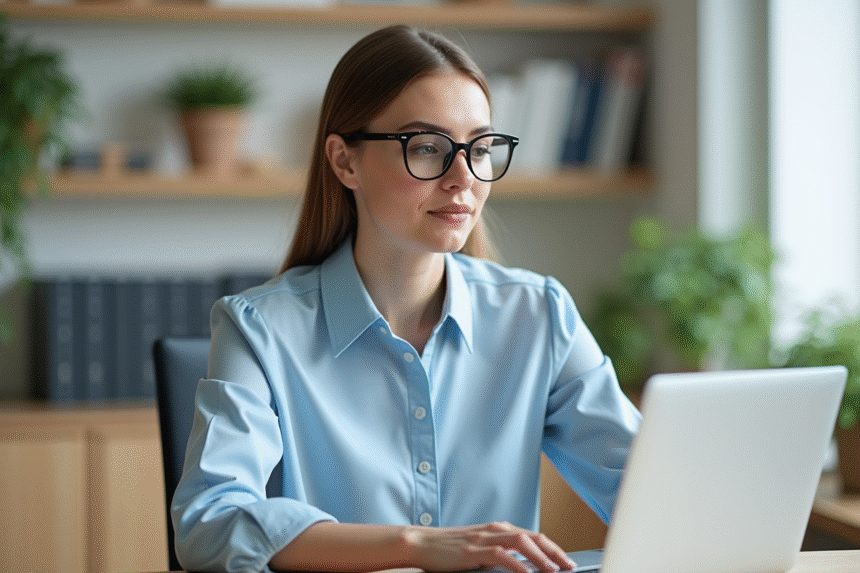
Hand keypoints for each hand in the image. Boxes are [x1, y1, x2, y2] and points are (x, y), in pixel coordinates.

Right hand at [403, 521, 575, 572]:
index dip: (552, 548)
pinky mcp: (473, 550)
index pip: (532, 536)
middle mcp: (494, 530)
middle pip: (532, 537)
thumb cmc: (448, 549)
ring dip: (540, 557)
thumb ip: (499, 554)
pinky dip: (517, 564)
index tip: (566, 561)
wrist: (421, 543)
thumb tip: (522, 566)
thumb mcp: (479, 549)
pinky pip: (500, 555)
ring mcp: (484, 538)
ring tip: (554, 570)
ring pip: (520, 542)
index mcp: (497, 529)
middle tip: (569, 566)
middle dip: (554, 551)